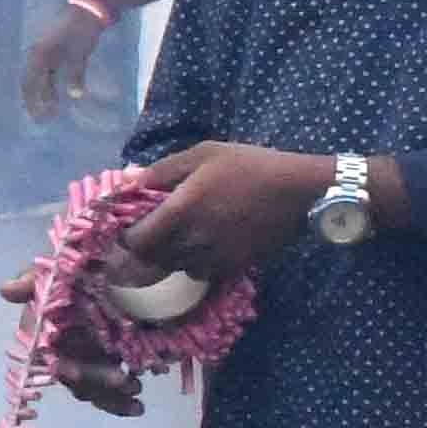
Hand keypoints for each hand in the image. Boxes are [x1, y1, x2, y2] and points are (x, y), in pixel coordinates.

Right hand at [0, 272, 144, 417]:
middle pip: (68, 373)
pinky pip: (109, 390)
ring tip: (134, 390)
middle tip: (122, 381)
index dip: (57, 364)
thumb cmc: (95, 259)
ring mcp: (88, 353)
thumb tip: (5, 290)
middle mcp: (64, 341)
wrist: (140, 258)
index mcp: (49, 322)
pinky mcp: (112, 360)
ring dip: (108, 395)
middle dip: (93, 381)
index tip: (72, 374)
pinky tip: (136, 405)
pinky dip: (120, 401)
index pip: (44, 350)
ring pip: (88, 386)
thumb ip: (38, 278)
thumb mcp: (66, 264)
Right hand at [16, 0, 112, 122]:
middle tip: (45, 117)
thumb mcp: (79, 54)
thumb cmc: (82, 31)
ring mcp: (47, 52)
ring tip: (54, 108)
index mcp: (39, 55)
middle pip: (33, 82)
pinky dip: (53, 83)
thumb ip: (75, 75)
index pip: (30, 84)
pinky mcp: (56, 50)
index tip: (40, 117)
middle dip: (37, 100)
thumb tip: (75, 96)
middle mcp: (38, 54)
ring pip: (42, 77)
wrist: (90, 9)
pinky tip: (61, 92)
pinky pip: (50, 71)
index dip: (33, 102)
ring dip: (46, 92)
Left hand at [111, 140, 333, 283]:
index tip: (129, 228)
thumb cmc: (250, 165)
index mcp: (180, 211)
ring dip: (171, 258)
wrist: (299, 189)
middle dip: (147, 249)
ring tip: (178, 239)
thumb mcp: (204, 154)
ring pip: (178, 268)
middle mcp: (194, 240)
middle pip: (154, 259)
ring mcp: (216, 256)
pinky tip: (203, 247)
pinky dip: (196, 264)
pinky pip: (204, 274)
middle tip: (151, 234)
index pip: (137, 241)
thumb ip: (163, 169)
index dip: (127, 238)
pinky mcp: (236, 265)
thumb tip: (129, 179)